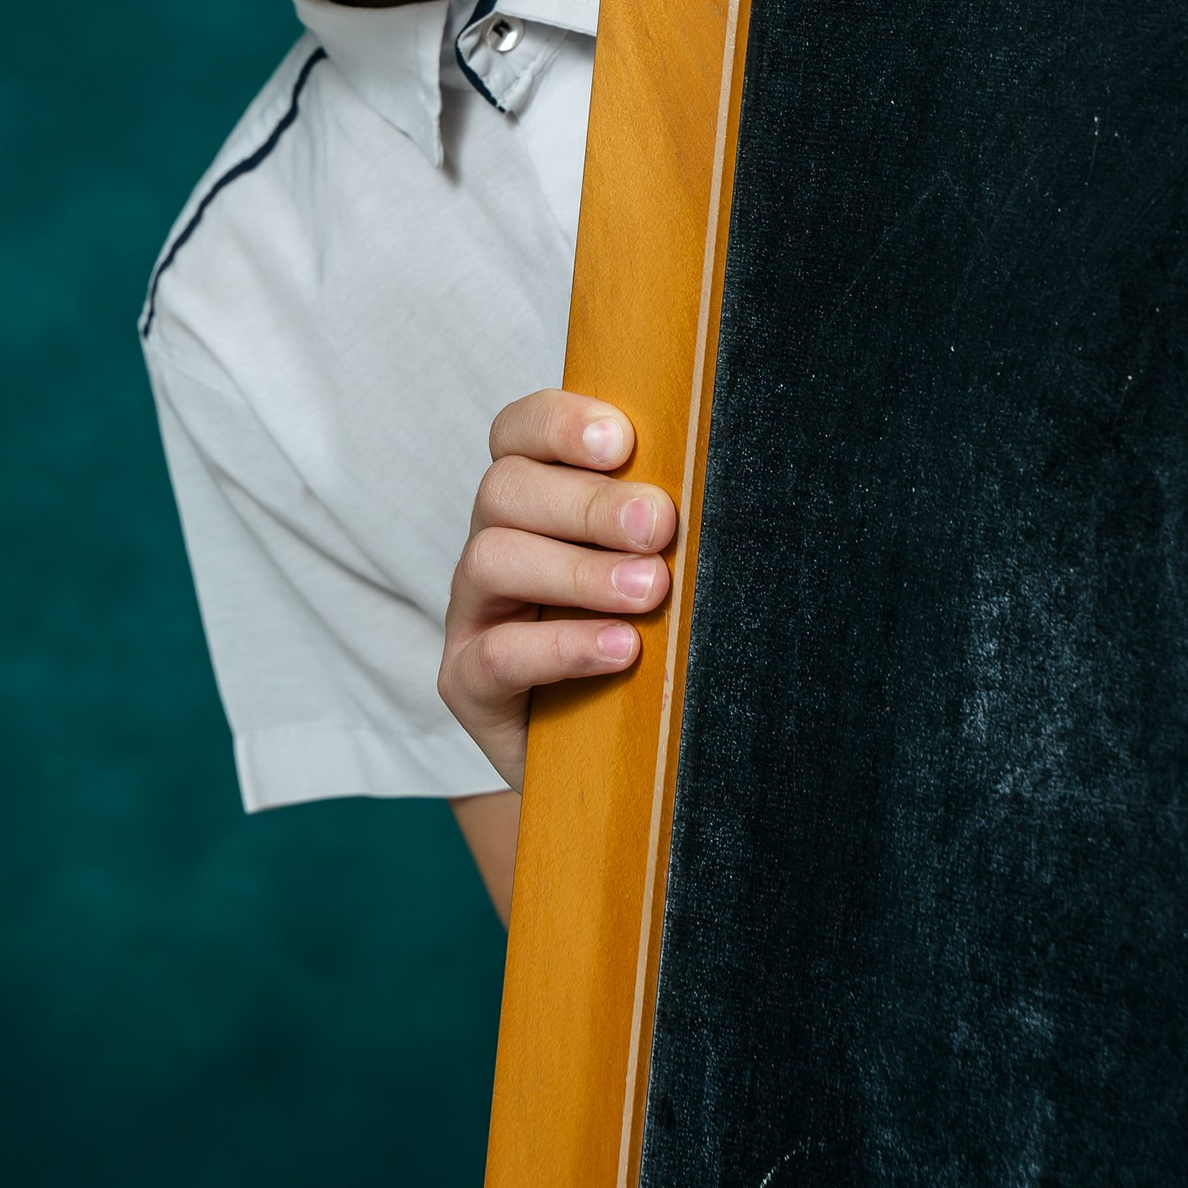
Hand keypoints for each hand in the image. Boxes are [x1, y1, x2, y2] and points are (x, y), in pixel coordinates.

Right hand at [438, 390, 674, 790]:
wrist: (610, 764)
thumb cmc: (643, 643)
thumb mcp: (653, 570)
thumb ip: (661, 527)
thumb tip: (721, 483)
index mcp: (532, 500)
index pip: (518, 432)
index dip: (560, 424)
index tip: (622, 441)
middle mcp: (493, 542)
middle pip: (505, 489)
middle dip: (588, 502)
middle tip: (660, 526)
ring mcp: (473, 612)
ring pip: (492, 558)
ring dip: (578, 570)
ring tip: (650, 590)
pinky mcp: (466, 681)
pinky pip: (497, 653)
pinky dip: (563, 645)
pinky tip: (621, 648)